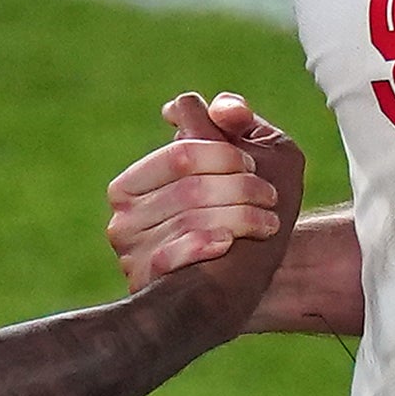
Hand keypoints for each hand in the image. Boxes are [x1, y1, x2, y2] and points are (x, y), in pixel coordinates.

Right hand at [109, 91, 297, 292]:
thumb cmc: (251, 218)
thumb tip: (206, 105)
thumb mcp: (256, 159)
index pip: (183, 152)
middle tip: (270, 198)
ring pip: (191, 217)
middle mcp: (123, 216)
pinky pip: (178, 252)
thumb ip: (231, 122)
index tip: (254, 166)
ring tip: (268, 224)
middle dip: (242, 188)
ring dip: (241, 216)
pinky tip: (231, 244)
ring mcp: (130, 252)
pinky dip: (213, 243)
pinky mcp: (146, 283)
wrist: (254, 289)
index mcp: (136, 182)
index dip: (228, 155)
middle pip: (190, 186)